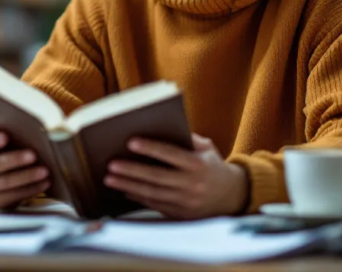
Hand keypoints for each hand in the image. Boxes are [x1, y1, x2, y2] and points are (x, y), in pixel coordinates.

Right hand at [0, 131, 49, 208]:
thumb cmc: (7, 152)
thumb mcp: (6, 144)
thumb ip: (13, 137)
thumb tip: (35, 132)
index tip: (6, 137)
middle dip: (14, 160)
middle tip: (33, 155)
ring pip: (5, 182)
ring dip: (27, 177)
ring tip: (45, 171)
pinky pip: (14, 196)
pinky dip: (31, 189)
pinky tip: (45, 183)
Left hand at [104, 133, 247, 218]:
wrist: (231, 196)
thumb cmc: (212, 165)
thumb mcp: (206, 148)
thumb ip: (186, 139)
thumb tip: (160, 127)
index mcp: (199, 165)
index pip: (171, 154)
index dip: (150, 148)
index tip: (130, 142)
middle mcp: (192, 185)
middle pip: (156, 177)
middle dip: (131, 171)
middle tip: (111, 165)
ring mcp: (186, 202)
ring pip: (152, 194)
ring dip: (128, 186)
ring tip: (109, 179)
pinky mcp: (181, 214)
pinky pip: (155, 205)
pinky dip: (138, 198)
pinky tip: (124, 191)